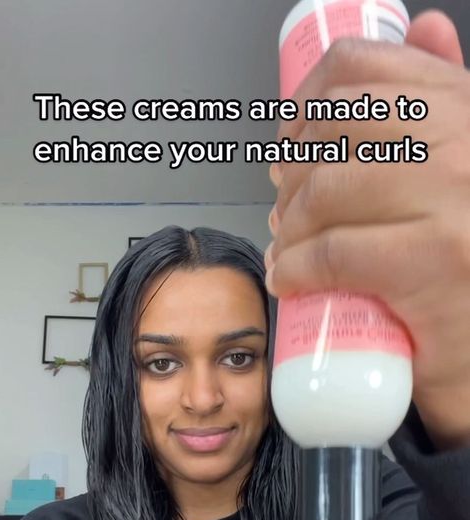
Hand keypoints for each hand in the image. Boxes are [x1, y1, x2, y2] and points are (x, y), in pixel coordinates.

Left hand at [267, 11, 469, 447]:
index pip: (362, 69)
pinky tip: (290, 278)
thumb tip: (423, 25)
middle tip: (284, 208)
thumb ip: (448, 96)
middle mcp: (465, 143)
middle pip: (332, 132)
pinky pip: (332, 250)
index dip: (305, 101)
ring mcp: (453, 200)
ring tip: (286, 247)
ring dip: (286, 224)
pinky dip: (295, 267)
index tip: (289, 139)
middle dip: (290, 172)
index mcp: (468, 108)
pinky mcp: (434, 260)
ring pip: (326, 191)